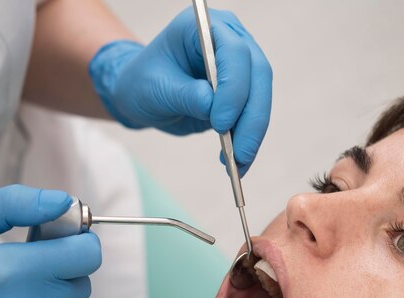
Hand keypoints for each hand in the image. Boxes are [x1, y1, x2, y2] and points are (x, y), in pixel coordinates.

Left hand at [89, 8, 271, 175]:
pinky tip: (236, 161)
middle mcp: (228, 40)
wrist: (142, 94)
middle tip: (241, 153)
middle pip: (257, 74)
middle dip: (251, 116)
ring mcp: (239, 65)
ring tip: (239, 164)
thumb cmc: (143, 82)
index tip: (221, 122)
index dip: (233, 87)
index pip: (234, 51)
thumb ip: (185, 95)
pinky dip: (247, 139)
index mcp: (203, 27)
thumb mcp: (156, 89)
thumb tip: (213, 107)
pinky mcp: (242, 91)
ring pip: (260, 97)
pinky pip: (253, 115)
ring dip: (253, 133)